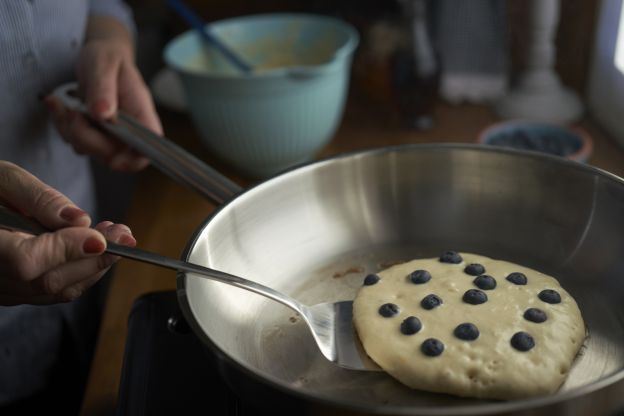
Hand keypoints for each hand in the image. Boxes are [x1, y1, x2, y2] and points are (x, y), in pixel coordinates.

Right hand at [0, 161, 135, 304]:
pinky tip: (96, 247)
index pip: (26, 261)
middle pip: (48, 282)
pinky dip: (81, 272)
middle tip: (124, 234)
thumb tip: (80, 220)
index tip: (101, 236)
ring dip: (94, 266)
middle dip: (95, 258)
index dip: (67, 251)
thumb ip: (38, 197)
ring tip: (116, 237)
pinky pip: (52, 292)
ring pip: (55, 291)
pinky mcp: (12, 292)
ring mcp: (0, 290)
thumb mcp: (2, 178)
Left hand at [45, 16, 161, 171]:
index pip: (147, 150)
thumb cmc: (108, 58)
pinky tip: (59, 104)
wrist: (99, 57)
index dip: (133, 161)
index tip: (113, 160)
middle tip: (70, 110)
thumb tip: (102, 114)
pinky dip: (62, 125)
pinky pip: (74, 141)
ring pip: (88, 150)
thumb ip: (104, 89)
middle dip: (84, 137)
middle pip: (112, 155)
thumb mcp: (104, 65)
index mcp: (142, 116)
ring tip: (61, 102)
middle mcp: (130, 132)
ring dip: (68, 129)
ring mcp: (111, 136)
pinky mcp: (94, 135)